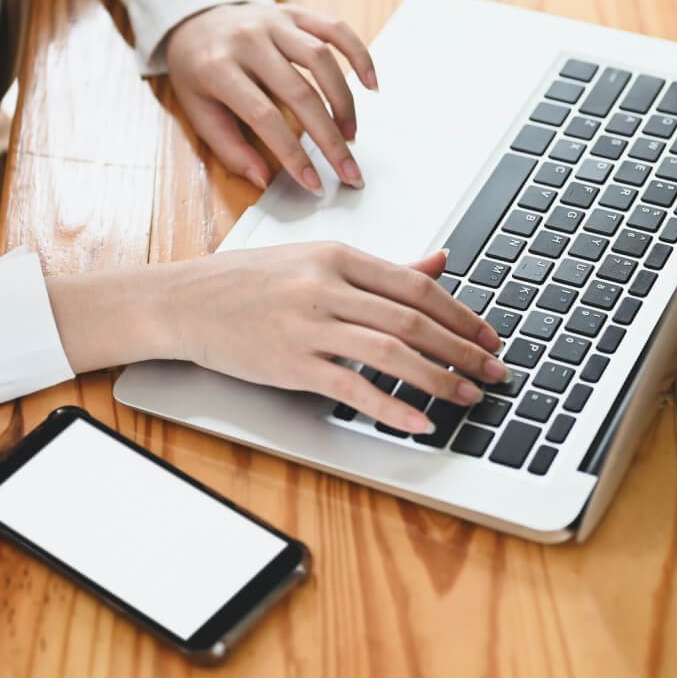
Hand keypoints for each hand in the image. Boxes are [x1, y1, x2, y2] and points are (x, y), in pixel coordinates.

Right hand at [48, 246, 508, 434]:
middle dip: (463, 349)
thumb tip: (438, 261)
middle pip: (413, 320)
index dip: (460, 313)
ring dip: (439, 378)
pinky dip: (392, 406)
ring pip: (392, 352)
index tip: (488, 336)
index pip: (416, 285)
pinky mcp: (290, 363)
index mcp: (339, 256)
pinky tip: (419, 421)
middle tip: (493, 371)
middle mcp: (328, 286)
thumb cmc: (249, 280)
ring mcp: (308, 325)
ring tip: (468, 396)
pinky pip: (352, 387)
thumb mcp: (317, 260)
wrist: (183, 301)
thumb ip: (382, 266)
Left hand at [164, 3, 378, 193]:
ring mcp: (275, 23)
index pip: (264, 117)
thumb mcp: (197, 110)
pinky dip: (359, 54)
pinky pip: (335, 29)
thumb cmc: (198, 71)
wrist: (195, 17)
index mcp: (218, 68)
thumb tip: (262, 180)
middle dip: (330, 138)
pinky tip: (371, 84)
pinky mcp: (296, 13)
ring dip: (343, 102)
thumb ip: (229, 147)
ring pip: (322, 60)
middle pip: (300, 93)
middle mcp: (249, 41)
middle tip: (349, 171)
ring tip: (351, 134)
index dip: (293, 153)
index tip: (315, 183)